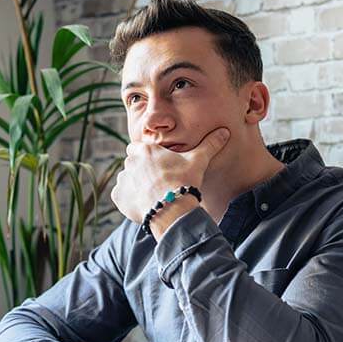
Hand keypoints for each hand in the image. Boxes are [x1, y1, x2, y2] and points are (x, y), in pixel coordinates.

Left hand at [110, 127, 230, 224]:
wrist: (172, 210)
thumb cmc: (185, 182)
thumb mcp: (198, 161)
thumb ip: (209, 144)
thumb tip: (225, 131)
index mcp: (145, 150)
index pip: (137, 148)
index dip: (146, 156)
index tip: (157, 166)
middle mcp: (129, 162)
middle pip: (132, 164)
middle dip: (141, 171)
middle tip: (157, 182)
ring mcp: (123, 179)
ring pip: (126, 179)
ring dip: (135, 185)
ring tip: (152, 195)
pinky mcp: (118, 197)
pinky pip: (120, 196)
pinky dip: (128, 199)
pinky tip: (144, 204)